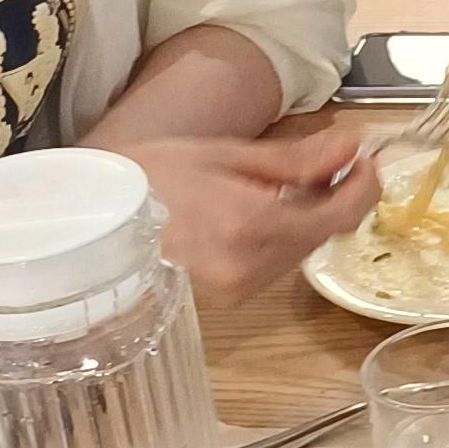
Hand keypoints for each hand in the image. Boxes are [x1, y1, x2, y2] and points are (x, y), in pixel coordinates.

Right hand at [116, 119, 377, 308]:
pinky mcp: (224, 301)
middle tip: (322, 161)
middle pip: (322, 235)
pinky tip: (251, 213)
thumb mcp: (223, 154)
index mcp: (251, 226)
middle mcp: (248, 268)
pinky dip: (275, 238)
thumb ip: (295, 159)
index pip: (339, 215)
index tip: (364, 157)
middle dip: (331, 197)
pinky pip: (271, 266)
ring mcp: (235, 291)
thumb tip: (354, 146)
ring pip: (298, 253)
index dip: (364, 186)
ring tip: (276, 184)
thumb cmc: (146, 174)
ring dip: (303, 219)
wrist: (84, 220)